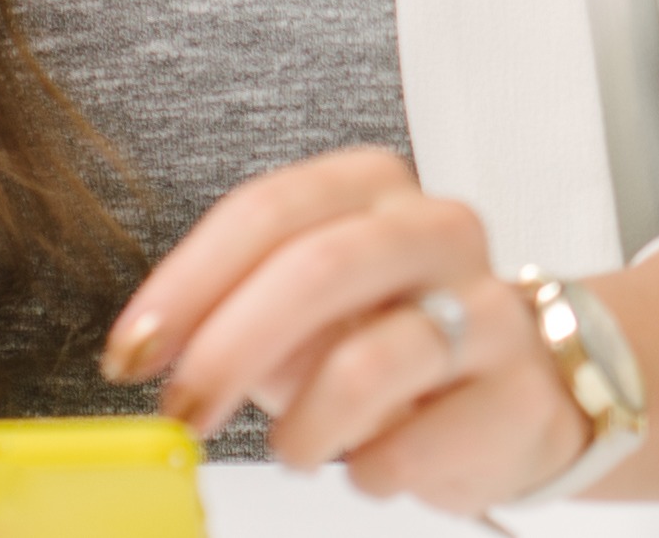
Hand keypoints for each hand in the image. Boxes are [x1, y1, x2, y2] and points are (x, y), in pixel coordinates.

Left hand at [101, 148, 591, 515]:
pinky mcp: (518, 395)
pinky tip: (369, 464)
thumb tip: (147, 348)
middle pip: (319, 267)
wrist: (523, 392)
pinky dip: (368, 470)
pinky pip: (415, 445)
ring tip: (290, 450)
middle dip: (230, 347)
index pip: (269, 211)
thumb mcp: (305, 309)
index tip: (135, 347)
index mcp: (373, 188)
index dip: (188, 283)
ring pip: (370, 363)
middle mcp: (437, 232)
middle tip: (185, 407)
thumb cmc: (392, 339)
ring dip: (301, 427)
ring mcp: (489, 311)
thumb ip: (233, 308)